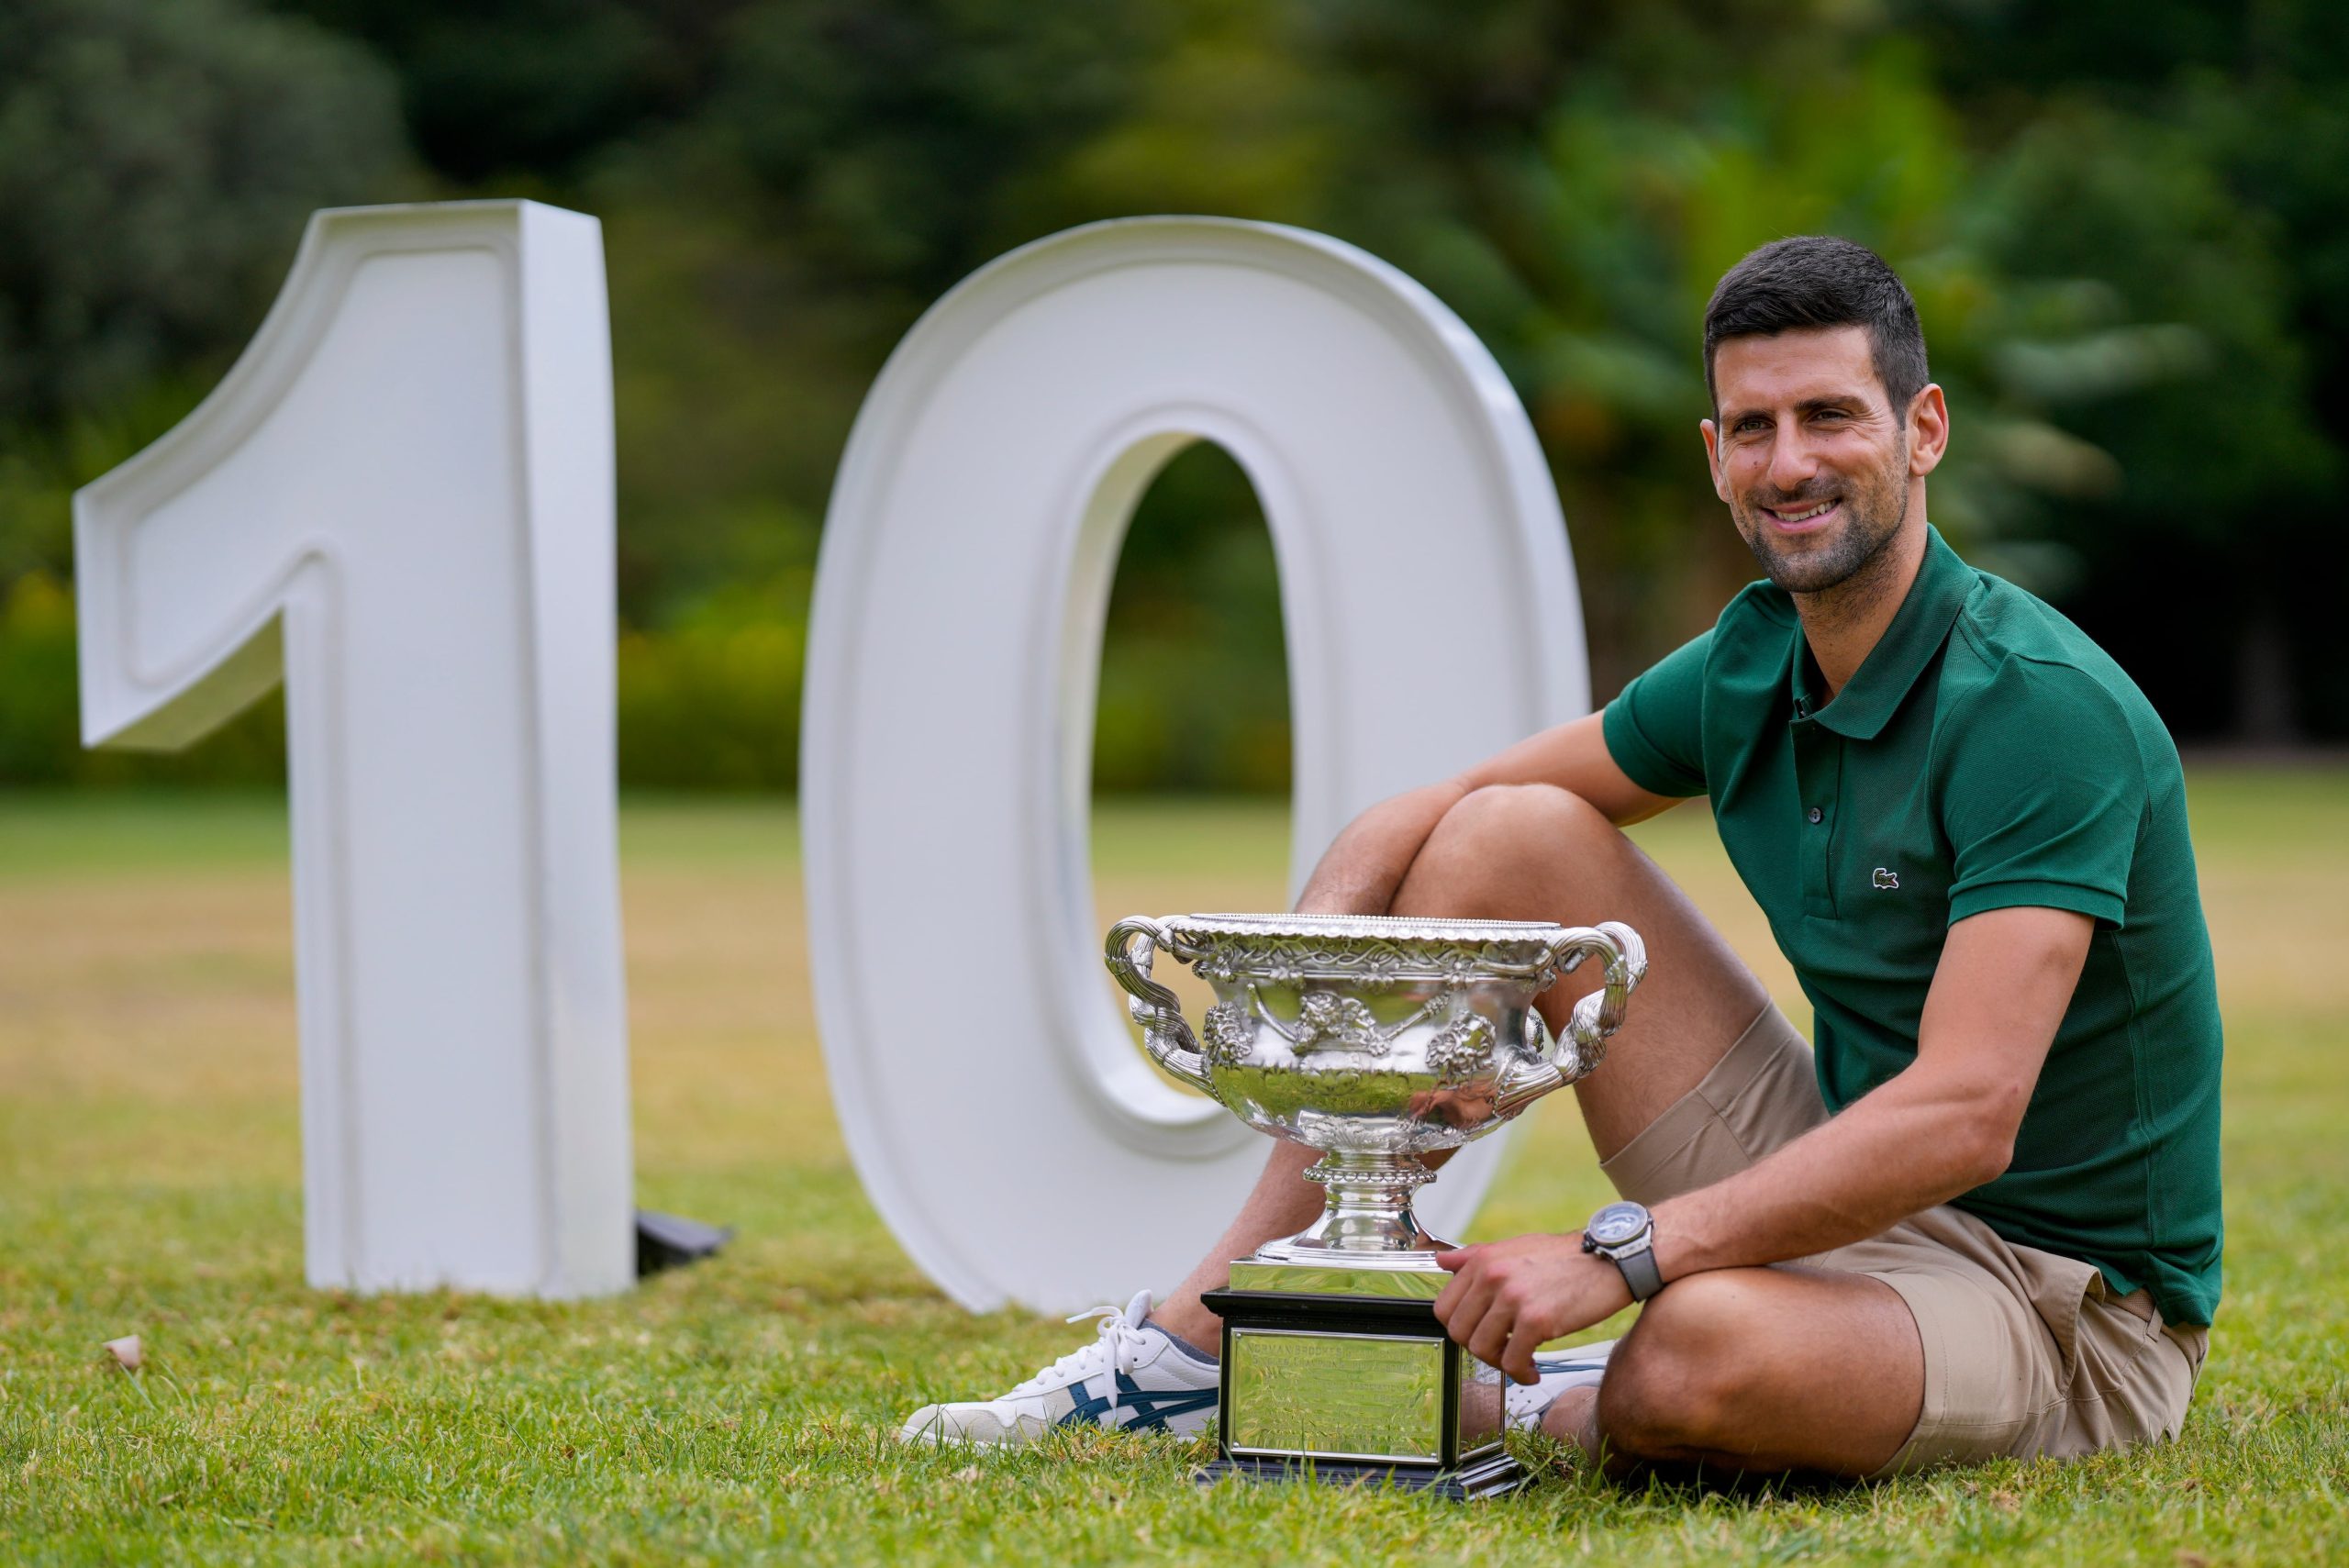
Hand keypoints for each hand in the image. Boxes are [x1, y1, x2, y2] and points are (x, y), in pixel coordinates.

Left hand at [1433, 1233, 1632, 1383]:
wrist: (1610, 1259)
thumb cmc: (1565, 1257)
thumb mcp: (1514, 1247)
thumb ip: (1474, 1256)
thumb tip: (1440, 1260)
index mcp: (1483, 1260)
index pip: (1444, 1306)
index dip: (1461, 1328)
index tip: (1479, 1334)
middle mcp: (1492, 1276)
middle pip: (1458, 1332)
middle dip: (1478, 1349)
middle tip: (1500, 1351)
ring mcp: (1513, 1298)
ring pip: (1482, 1349)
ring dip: (1499, 1363)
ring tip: (1519, 1360)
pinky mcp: (1537, 1320)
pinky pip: (1513, 1361)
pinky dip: (1521, 1374)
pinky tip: (1533, 1371)